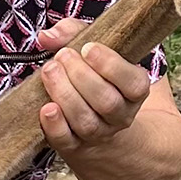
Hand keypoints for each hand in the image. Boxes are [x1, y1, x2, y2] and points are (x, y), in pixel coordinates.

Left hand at [34, 18, 150, 153]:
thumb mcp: (94, 50)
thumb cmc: (94, 75)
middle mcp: (120, 115)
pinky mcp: (74, 145)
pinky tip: (46, 108)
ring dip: (65, 94)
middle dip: (81, 76)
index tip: (87, 48)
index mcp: (135, 90)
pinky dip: (54, 125)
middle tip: (62, 56)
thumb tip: (47, 36)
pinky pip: (66, 140)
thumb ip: (74, 33)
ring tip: (49, 71)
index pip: (134, 83)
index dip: (111, 66)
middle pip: (106, 101)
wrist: (99, 120)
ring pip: (86, 121)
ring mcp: (99, 133)